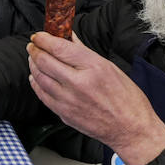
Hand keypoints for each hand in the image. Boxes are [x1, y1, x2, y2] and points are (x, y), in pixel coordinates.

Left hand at [26, 32, 164, 164]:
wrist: (131, 129)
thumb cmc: (127, 99)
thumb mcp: (110, 68)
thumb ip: (84, 51)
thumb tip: (69, 37)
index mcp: (93, 67)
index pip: (59, 48)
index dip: (43, 39)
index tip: (38, 35)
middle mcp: (78, 83)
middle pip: (44, 61)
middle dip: (34, 50)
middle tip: (33, 45)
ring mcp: (68, 100)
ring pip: (39, 77)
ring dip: (33, 64)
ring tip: (34, 58)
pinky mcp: (63, 114)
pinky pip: (42, 95)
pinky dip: (36, 82)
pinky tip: (36, 76)